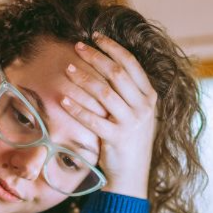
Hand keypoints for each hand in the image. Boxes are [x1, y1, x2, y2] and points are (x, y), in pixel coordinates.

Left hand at [61, 33, 157, 198]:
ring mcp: (132, 123)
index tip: (95, 37)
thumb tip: (107, 65)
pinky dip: (77, 108)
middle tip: (77, 47)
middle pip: (117, 73)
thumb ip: (128, 93)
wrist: (132, 176)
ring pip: (104, 93)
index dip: (112, 48)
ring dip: (84, 78)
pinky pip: (93, 119)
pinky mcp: (117, 139)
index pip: (131, 64)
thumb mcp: (136, 114)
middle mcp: (143, 107)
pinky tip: (63, 99)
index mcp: (149, 97)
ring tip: (68, 69)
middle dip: (96, 57)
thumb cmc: (129, 142)